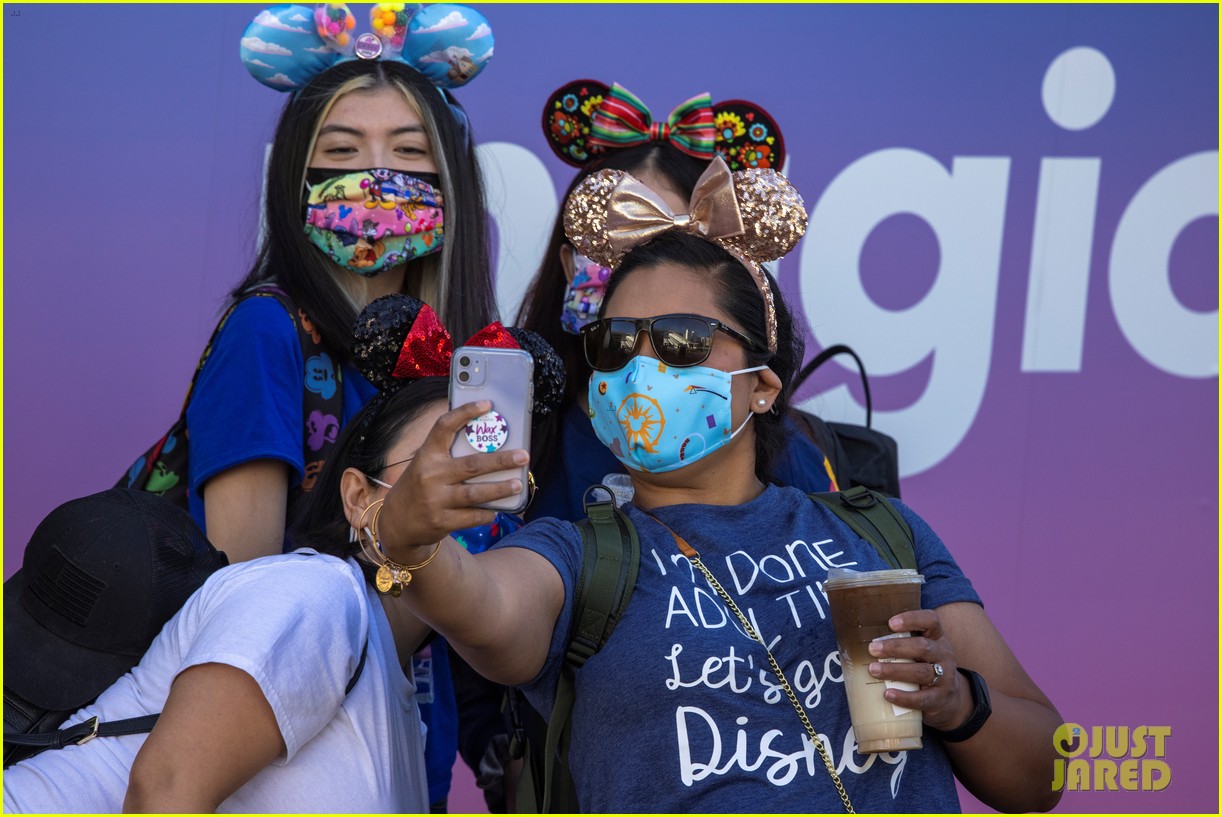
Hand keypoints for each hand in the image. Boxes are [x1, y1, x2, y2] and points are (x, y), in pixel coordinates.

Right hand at [378, 401, 528, 556]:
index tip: (486, 404)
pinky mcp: (441, 522)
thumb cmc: (419, 486)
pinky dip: (486, 513)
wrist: (396, 522)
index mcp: (427, 455)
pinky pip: (471, 516)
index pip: (444, 426)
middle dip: (501, 460)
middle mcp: (431, 475)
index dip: (465, 413)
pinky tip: (496, 510)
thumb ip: (448, 455)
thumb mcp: (425, 465)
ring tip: (517, 484)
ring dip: (500, 489)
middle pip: (472, 465)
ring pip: (475, 493)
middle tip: (523, 456)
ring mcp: (435, 500)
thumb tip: (489, 444)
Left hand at [866, 609, 973, 731]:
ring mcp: (945, 677)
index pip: (931, 620)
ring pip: (922, 672)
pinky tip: (887, 694)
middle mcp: (943, 654)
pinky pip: (923, 699)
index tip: (890, 623)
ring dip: (895, 670)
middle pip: (923, 647)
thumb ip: (900, 640)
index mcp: (937, 637)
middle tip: (872, 649)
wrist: (950, 697)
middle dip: (895, 647)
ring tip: (873, 670)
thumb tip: (859, 635)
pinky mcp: (939, 698)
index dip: (912, 619)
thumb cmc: (924, 665)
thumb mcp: (919, 649)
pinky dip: (904, 697)